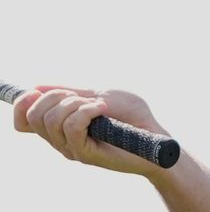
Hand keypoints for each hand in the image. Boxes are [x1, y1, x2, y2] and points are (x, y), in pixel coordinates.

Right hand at [13, 86, 169, 177]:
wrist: (155, 134)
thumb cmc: (132, 114)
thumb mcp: (98, 95)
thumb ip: (70, 94)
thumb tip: (37, 87)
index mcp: (60, 125)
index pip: (23, 120)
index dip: (23, 103)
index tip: (37, 91)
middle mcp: (61, 140)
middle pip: (34, 116)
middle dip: (56, 96)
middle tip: (83, 97)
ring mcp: (72, 148)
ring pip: (52, 120)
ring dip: (76, 103)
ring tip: (100, 106)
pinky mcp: (85, 154)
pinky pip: (72, 127)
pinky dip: (87, 111)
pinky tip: (104, 110)